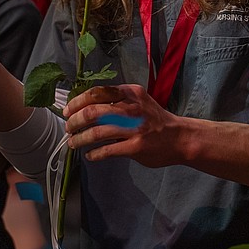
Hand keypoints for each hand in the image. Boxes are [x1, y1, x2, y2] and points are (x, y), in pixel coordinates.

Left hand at [63, 84, 185, 167]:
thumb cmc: (155, 119)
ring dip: (80, 139)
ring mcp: (134, 128)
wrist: (180, 137)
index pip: (96, 93)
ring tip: (74, 143)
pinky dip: (95, 153)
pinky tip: (90, 155)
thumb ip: (117, 101)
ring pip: (97, 132)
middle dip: (75, 121)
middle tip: (69, 128)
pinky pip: (107, 150)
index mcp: (130, 93)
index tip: (68, 111)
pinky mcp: (136, 147)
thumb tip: (86, 107)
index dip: (77, 102)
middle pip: (92, 112)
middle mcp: (131, 108)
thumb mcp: (139, 101)